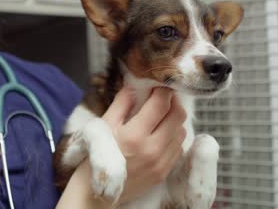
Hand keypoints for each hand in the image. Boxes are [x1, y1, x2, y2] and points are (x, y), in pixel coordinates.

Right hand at [102, 87, 186, 202]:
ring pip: (181, 131)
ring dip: (173, 120)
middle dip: (172, 102)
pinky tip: (159, 135)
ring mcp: (161, 163)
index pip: (161, 104)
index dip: (163, 90)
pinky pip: (178, 148)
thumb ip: (121, 103)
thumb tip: (134, 84)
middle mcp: (152, 149)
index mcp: (134, 135)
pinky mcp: (164, 173)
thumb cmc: (96, 155)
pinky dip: (172, 137)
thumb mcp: (104, 126)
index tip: (159, 85)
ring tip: (160, 118)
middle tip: (162, 98)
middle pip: (178, 115)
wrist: (96, 193)